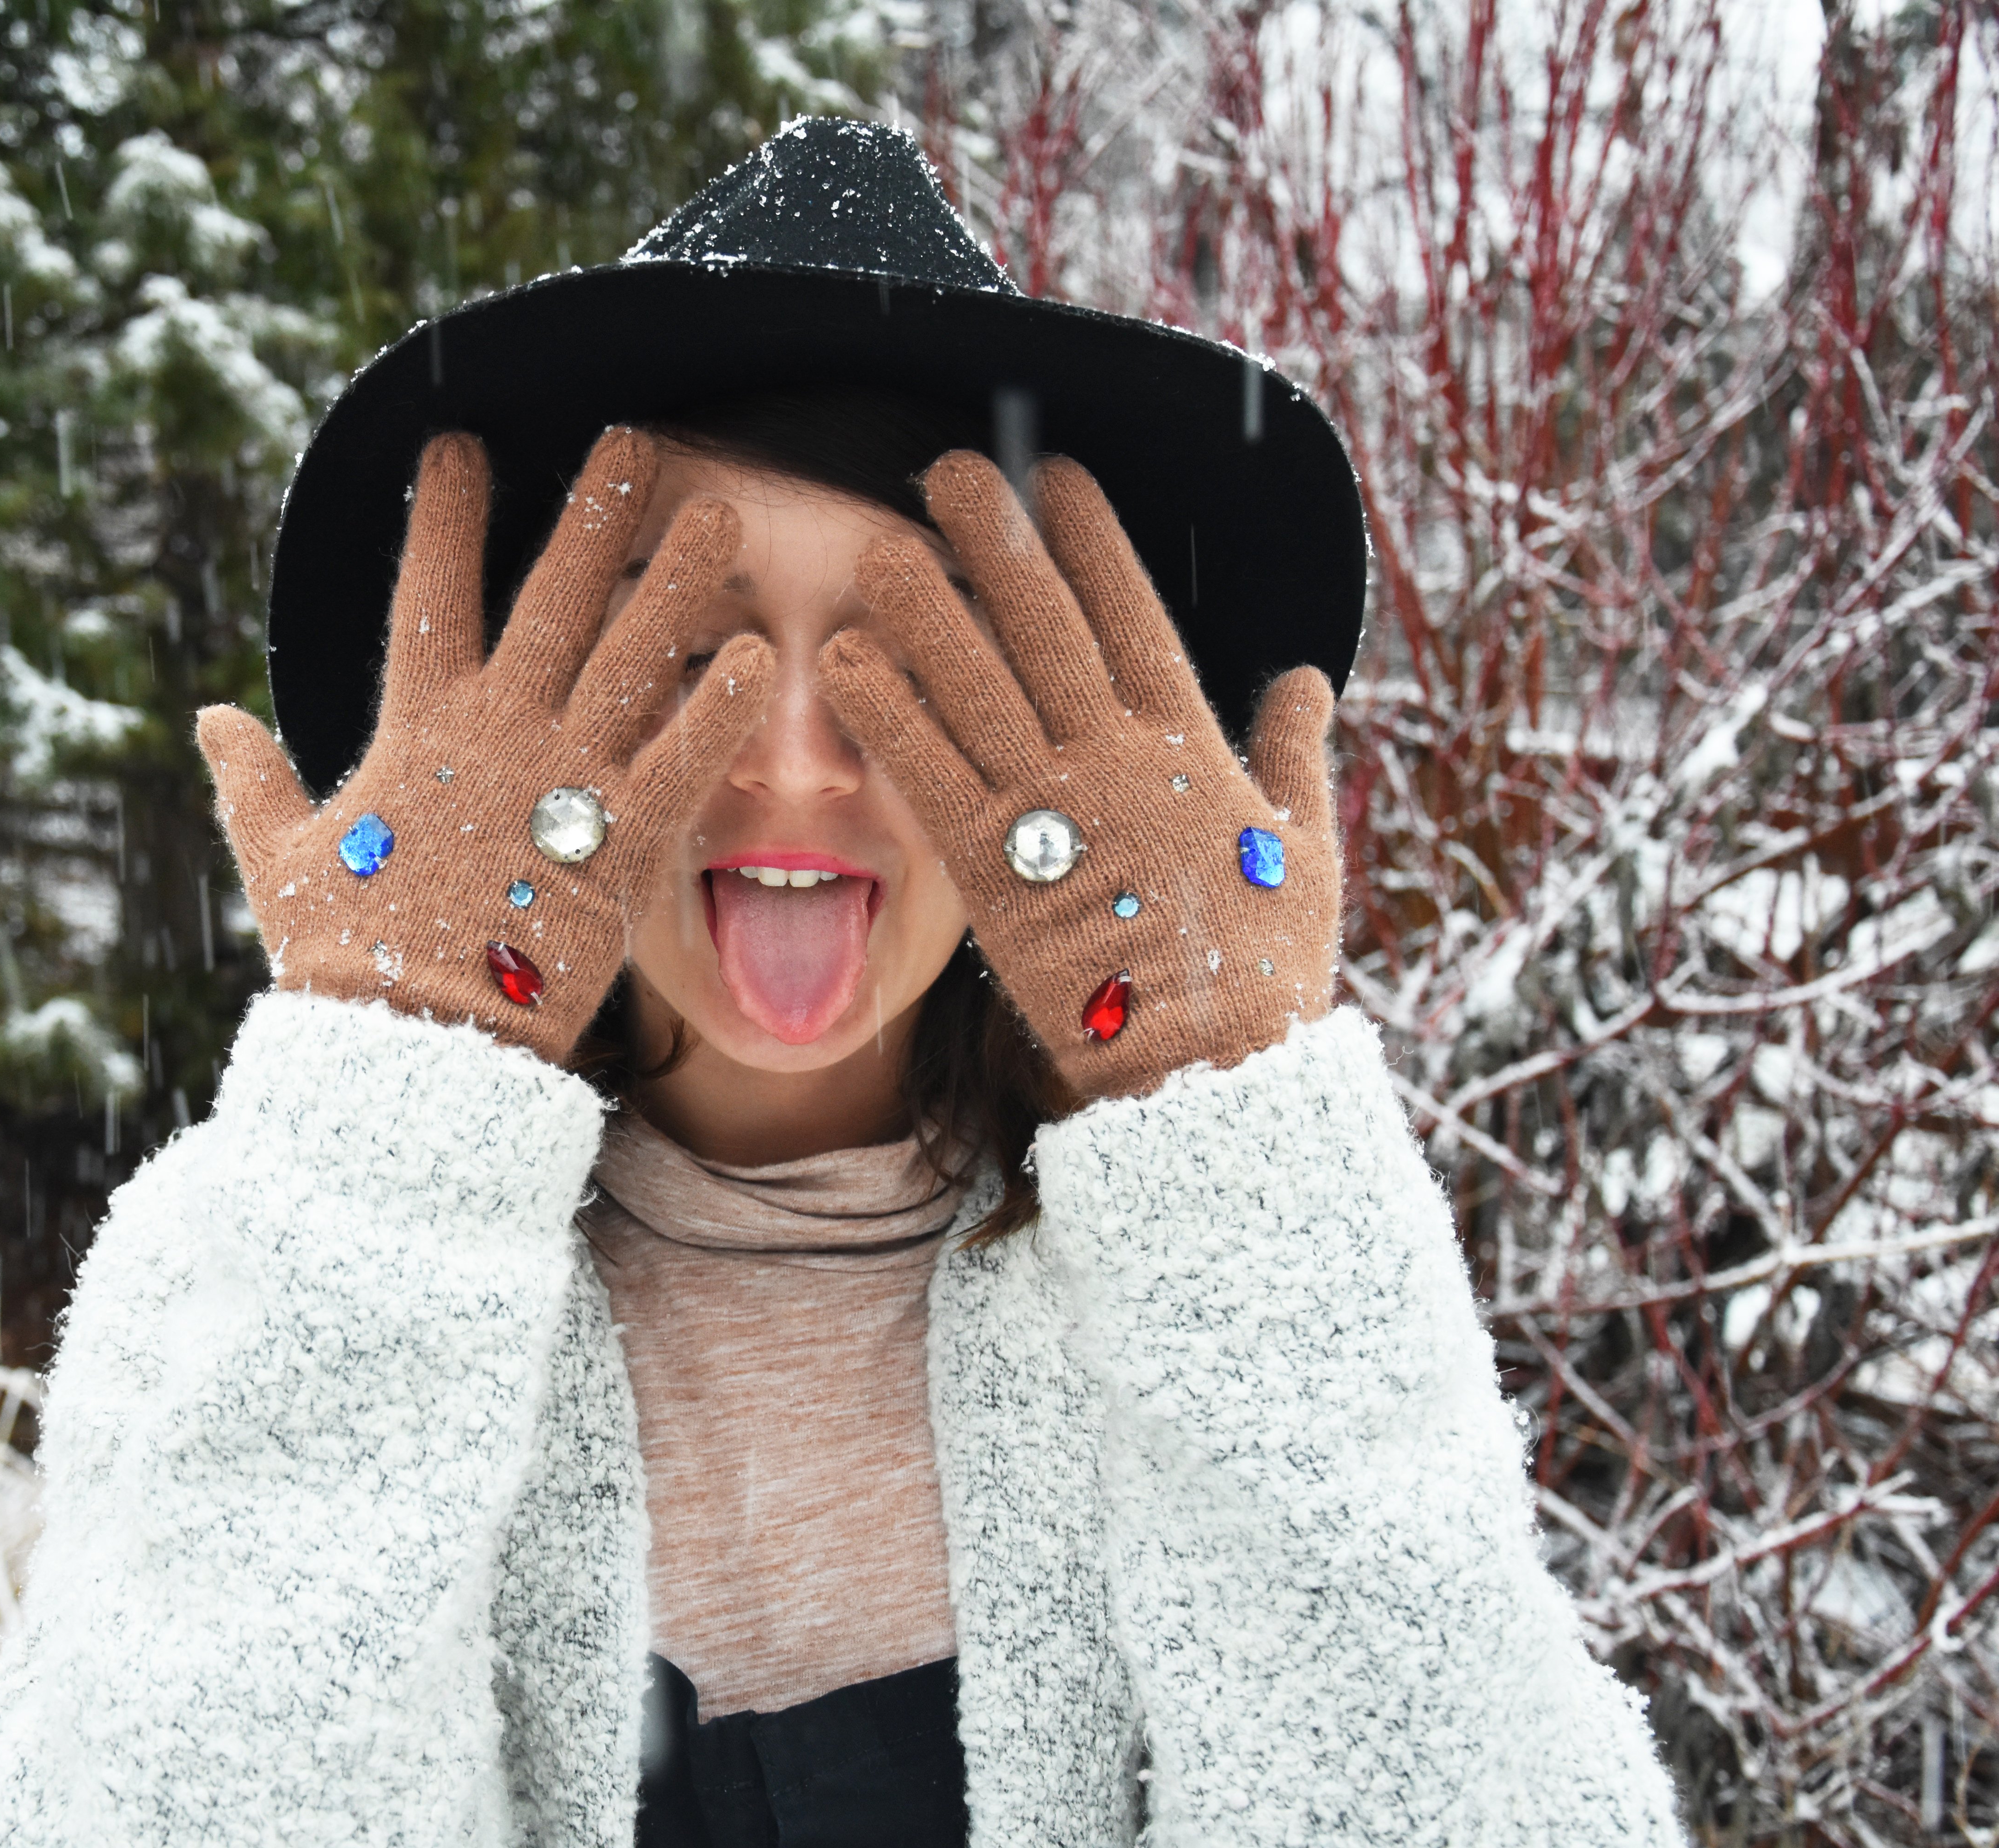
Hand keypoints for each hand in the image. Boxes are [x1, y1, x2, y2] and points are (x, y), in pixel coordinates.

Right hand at [197, 429, 773, 1065]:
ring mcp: (562, 785)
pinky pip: (683, 761)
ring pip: (634, 657)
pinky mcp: (620, 848)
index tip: (460, 444)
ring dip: (681, 581)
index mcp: (414, 728)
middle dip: (595, 510)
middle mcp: (495, 734)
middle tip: (636, 439)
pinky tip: (760, 655)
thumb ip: (251, 779)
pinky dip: (722, 709)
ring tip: (727, 517)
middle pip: (555, 595)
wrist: (409, 1049)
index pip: (428, 590)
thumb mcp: (276, 857)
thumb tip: (208, 719)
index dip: (444, 513)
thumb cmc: (342, 958)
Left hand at [817, 451, 1339, 1099]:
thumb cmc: (1265, 975)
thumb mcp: (1305, 850)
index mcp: (1189, 751)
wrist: (1216, 1077)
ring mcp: (1055, 813)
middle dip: (996, 543)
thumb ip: (1294, 755)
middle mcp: (1117, 763)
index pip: (1134, 616)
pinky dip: (886, 716)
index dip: (1093, 541)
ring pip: (976, 687)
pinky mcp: (996, 873)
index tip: (1056, 472)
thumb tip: (1305, 679)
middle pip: (1044, 629)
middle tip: (944, 470)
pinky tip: (841, 662)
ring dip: (921, 611)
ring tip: (872, 545)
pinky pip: (929, 776)